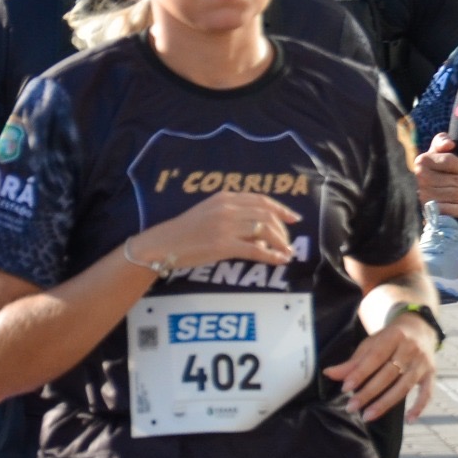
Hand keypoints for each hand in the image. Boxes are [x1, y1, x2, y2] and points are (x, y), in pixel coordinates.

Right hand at [128, 191, 298, 276]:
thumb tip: (257, 227)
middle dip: (282, 229)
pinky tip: (279, 260)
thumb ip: (231, 213)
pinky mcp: (223, 245)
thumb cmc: (185, 231)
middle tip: (288, 241)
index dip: (281, 209)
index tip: (294, 217)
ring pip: (264, 231)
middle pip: (266, 215)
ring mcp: (226, 226)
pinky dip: (271, 255)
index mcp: (225, 198)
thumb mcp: (209, 212)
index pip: (261, 200)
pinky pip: (255, 249)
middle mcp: (228, 209)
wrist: (164, 244)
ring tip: (287, 251)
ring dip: (280, 242)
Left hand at [325, 308, 439, 421]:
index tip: (346, 388)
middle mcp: (411, 348)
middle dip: (369, 392)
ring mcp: (423, 362)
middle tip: (351, 407)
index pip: (375, 357)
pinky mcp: (431, 374)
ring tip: (367, 416)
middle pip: (389, 373)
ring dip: (386, 403)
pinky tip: (409, 420)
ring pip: (404, 385)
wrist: (420, 328)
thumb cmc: (390, 338)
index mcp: (394, 336)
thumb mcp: (372, 343)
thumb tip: (329, 374)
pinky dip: (419, 407)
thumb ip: (353, 361)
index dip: (360, 373)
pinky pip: (427, 393)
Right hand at [413, 133, 457, 218]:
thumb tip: (450, 144)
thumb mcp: (436, 151)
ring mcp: (424, 195)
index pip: (450, 161)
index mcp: (423, 160)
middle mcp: (421, 178)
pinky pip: (451, 211)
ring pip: (456, 195)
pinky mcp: (428, 211)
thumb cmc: (436, 168)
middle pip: (456, 181)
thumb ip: (442, 141)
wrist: (423, 192)